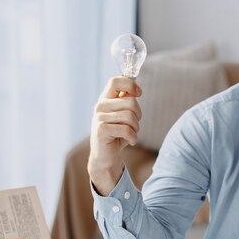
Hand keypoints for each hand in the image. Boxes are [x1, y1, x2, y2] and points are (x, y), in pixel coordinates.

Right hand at [88, 77, 142, 195]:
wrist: (105, 156)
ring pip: (130, 116)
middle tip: (135, 125)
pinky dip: (133, 137)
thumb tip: (135, 88)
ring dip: (136, 128)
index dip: (130, 85)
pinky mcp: (102, 130)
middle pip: (130, 101)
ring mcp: (99, 118)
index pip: (115, 81)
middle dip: (139, 115)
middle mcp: (100, 106)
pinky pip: (126, 129)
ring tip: (131, 134)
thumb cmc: (117, 134)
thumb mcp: (123, 115)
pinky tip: (130, 141)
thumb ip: (127, 101)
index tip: (139, 93)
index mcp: (105, 99)